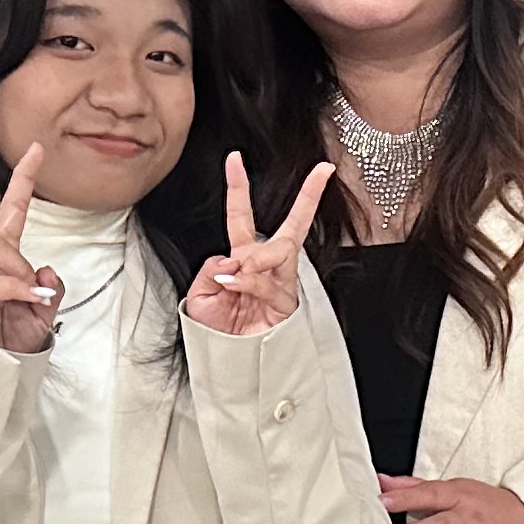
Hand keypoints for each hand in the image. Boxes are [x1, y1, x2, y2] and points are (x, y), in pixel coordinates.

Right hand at [0, 138, 59, 353]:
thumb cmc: (14, 338)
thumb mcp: (44, 310)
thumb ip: (49, 286)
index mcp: (1, 257)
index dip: (23, 179)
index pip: (11, 210)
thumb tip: (44, 269)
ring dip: (19, 267)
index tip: (34, 147)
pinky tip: (32, 297)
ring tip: (32, 295)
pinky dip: (19, 287)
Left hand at [183, 153, 332, 336]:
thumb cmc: (218, 332)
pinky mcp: (287, 304)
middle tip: (322, 172)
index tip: (235, 159)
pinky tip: (233, 285)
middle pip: (293, 225)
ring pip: (282, 251)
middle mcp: (267, 266)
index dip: (238, 187)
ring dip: (256, 257)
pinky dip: (248, 281)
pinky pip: (270, 283)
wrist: (229, 364)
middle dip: (309, 197)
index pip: (242, 216)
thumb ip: (212, 268)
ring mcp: (280, 284)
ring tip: (235, 273)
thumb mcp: (201, 293)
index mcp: (243, 258)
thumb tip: (231, 260)